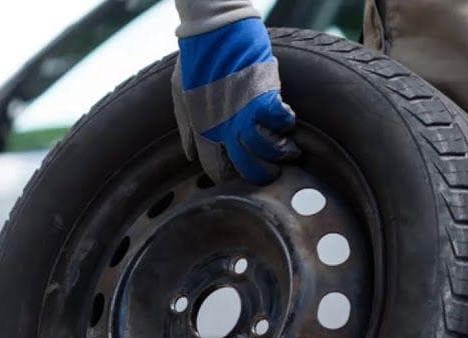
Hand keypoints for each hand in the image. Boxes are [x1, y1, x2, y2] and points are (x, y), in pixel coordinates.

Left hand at [172, 18, 298, 184]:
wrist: (214, 32)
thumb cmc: (196, 60)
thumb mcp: (181, 95)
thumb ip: (186, 127)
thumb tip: (189, 154)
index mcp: (204, 130)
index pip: (217, 168)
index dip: (229, 176)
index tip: (239, 175)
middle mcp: (226, 128)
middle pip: (248, 167)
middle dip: (261, 174)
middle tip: (271, 173)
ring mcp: (246, 115)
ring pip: (269, 149)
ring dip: (280, 152)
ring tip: (287, 151)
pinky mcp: (265, 99)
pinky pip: (282, 122)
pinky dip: (286, 123)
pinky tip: (285, 120)